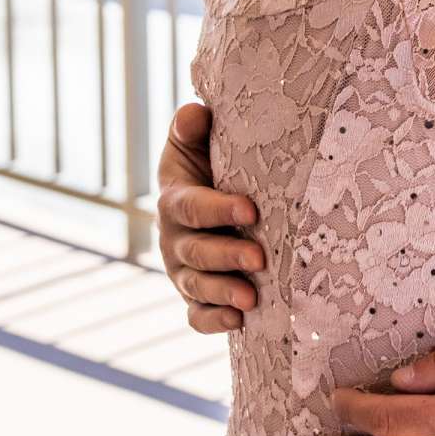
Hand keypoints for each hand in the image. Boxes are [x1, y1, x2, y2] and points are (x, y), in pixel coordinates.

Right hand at [155, 102, 262, 332]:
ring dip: (222, 292)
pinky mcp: (196, 298)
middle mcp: (175, 239)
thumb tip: (194, 114)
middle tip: (259, 257)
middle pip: (194, 251)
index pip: (191, 206)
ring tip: (251, 298)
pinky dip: (212, 321)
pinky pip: (196, 316)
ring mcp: (184, 272)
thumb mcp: (199, 142)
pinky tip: (237, 322)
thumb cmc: (214, 164)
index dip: (218, 208)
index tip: (251, 208)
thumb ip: (193, 128)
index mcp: (176, 200)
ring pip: (195, 287)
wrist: (216, 200)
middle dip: (226, 255)